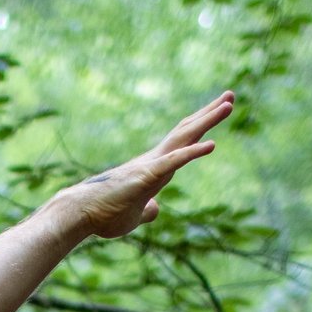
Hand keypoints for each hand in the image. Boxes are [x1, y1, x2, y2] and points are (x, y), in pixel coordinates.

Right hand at [55, 91, 234, 239]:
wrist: (80, 214)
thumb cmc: (103, 214)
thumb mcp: (133, 215)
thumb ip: (147, 210)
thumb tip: (156, 209)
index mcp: (153, 168)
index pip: (182, 142)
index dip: (200, 128)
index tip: (217, 114)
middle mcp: (154, 160)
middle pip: (187, 131)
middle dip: (209, 114)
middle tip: (231, 96)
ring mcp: (151, 166)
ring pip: (184, 138)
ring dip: (208, 121)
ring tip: (229, 105)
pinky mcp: (146, 176)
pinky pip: (174, 162)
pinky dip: (193, 152)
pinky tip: (212, 145)